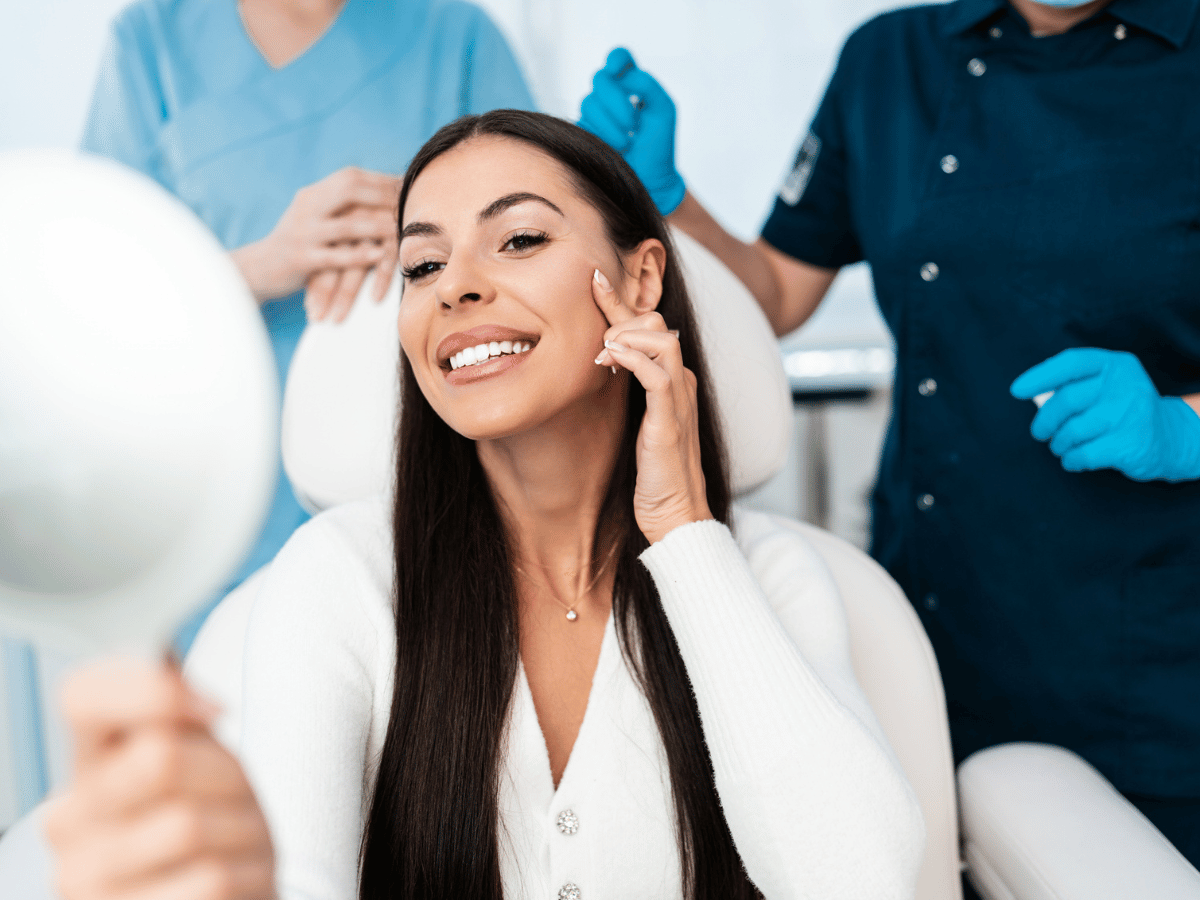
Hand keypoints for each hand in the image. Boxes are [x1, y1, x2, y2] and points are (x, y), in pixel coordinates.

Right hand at [44, 659, 274, 899]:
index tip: (213, 709)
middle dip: (224, 772)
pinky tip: (238, 877)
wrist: (222, 896)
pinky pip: (212, 880)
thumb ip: (178, 704)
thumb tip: (164, 656)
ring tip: (237, 839)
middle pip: (159, 757)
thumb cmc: (214, 817)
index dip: (154, 689)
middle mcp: (70, 822)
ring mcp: (87, 881)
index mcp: (86, 762)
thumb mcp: (201, 752)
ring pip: (189, 824)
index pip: (84, 695)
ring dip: (242, 828)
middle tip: (233, 795)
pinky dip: (247, 874)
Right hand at [231, 167, 400, 310]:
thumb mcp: (316, 217)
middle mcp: (306, 208)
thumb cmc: (300, 244)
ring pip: (344, 226)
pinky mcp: (300, 259)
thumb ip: (341, 205)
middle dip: (382, 196)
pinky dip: (358, 256)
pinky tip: (378, 256)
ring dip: (376, 226)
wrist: (258, 268)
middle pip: (348, 191)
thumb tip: (384, 192)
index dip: (381, 180)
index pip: (350, 178)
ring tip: (401, 229)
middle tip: (409, 203)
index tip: (408, 185)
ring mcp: (302, 233)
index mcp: (312, 194)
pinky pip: (334, 257)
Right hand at [579, 48, 685, 215]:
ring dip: (611, 124)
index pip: (619, 59)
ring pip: (589, 102)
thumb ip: (647, 85)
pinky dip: (603, 135)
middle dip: (617, 101)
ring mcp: (595, 114)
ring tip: (627, 143)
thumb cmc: (658, 147)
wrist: (649, 182)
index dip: (617, 60)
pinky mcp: (583, 132)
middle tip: (633, 124)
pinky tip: (616, 148)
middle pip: (600, 79)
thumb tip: (623, 76)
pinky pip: (583, 123)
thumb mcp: (663, 111)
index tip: (620, 71)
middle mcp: (610, 96)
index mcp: (631, 86)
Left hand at [592, 268, 711, 542]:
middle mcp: (681, 383)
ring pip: (662, 340)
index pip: (651, 328)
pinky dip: (632, 359)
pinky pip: (657, 374)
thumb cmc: (654, 475)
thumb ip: (629, 394)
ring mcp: (679, 399)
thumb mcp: (638, 423)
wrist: (676, 514)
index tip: (595, 280)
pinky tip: (609, 359)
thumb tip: (600, 367)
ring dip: (625, 334)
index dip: (622, 302)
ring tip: (600, 347)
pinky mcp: (670, 420)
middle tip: (591, 301)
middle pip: (658, 324)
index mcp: (674, 381)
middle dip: (621, 310)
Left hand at [1010, 347, 1199, 480]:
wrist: (1169, 438)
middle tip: (1040, 432)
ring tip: (1062, 446)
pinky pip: (1083, 454)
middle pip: (1066, 400)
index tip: (1016, 390)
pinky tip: (1074, 459)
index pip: (1070, 363)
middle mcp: (1125, 385)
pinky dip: (1071, 460)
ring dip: (1059, 443)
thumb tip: (1032, 394)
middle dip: (1045, 421)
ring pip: (1072, 430)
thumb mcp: (1106, 386)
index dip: (1040, 376)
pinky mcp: (1130, 443)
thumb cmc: (1122, 410)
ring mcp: (1130, 414)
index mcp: (1115, 365)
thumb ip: (1075, 384)